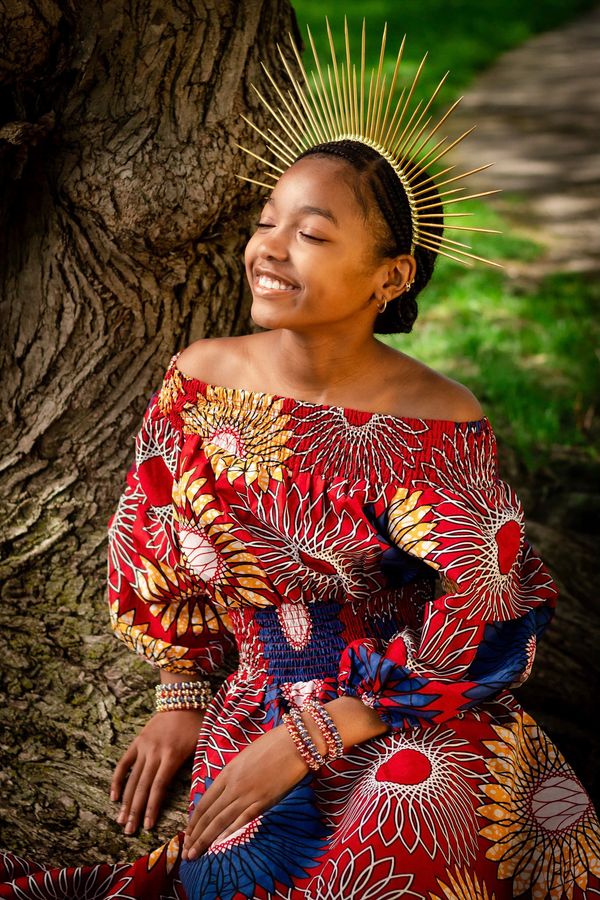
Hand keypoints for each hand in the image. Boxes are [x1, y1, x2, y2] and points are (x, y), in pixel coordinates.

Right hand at [111, 709, 203, 833]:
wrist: (181, 696)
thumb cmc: (197, 721)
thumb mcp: (203, 742)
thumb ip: (198, 766)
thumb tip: (200, 793)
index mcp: (172, 755)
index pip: (159, 787)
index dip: (152, 808)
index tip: (148, 827)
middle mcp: (155, 753)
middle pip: (142, 787)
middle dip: (136, 811)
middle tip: (129, 832)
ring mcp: (143, 747)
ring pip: (132, 779)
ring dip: (126, 801)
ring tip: (121, 821)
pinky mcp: (137, 741)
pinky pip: (124, 763)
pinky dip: (118, 780)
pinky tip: (114, 797)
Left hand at [182, 721, 308, 859]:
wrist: (294, 742)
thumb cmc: (272, 745)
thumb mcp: (245, 757)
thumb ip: (233, 775)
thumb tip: (225, 791)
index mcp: (227, 772)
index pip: (204, 802)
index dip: (194, 821)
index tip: (187, 835)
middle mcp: (233, 785)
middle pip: (208, 815)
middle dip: (195, 836)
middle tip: (185, 853)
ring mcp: (248, 794)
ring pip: (221, 821)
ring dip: (205, 840)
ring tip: (194, 855)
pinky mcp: (264, 801)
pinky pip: (243, 819)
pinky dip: (229, 833)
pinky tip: (219, 844)